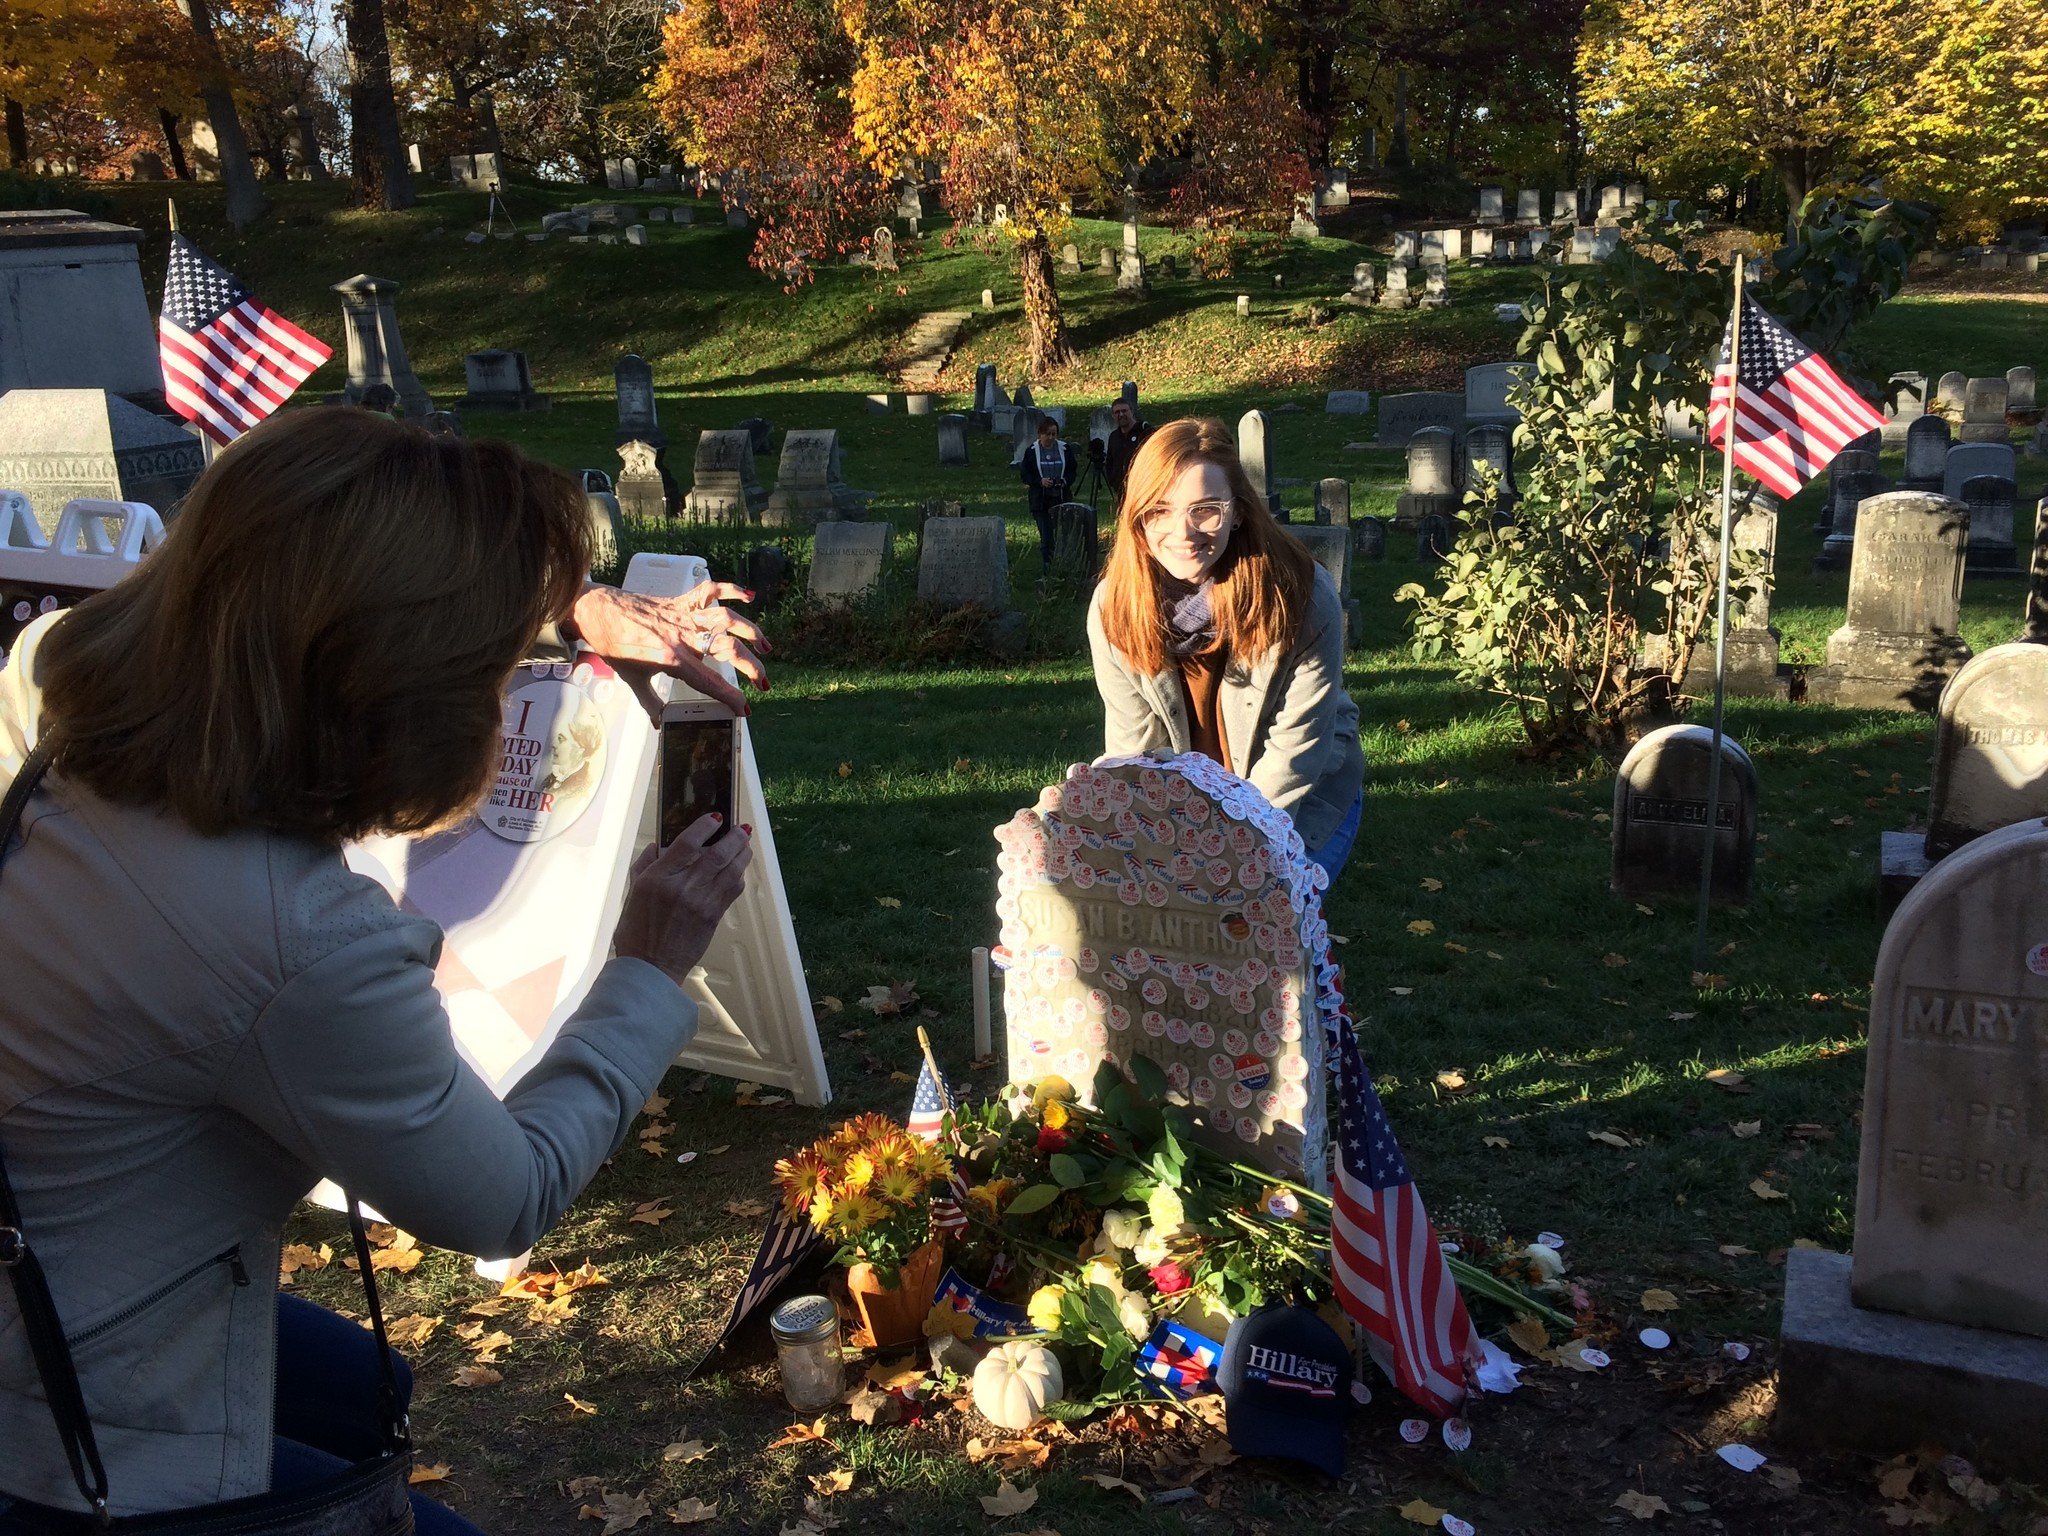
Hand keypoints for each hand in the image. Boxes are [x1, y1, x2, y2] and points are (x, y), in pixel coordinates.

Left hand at [569, 582, 770, 711]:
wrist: (597, 611)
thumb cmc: (613, 644)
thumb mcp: (632, 678)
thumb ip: (650, 703)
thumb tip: (661, 724)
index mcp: (672, 658)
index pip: (709, 681)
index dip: (730, 697)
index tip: (745, 709)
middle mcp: (683, 635)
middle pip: (728, 649)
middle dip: (752, 667)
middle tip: (764, 683)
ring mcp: (684, 615)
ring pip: (726, 620)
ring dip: (751, 632)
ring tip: (766, 647)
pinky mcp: (681, 600)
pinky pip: (711, 591)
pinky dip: (732, 590)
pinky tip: (750, 596)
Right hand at [613, 815, 753, 986]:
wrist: (651, 967)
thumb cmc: (636, 932)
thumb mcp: (633, 893)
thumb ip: (645, 865)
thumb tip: (659, 845)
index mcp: (659, 879)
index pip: (687, 843)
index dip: (704, 826)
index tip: (715, 817)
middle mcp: (683, 887)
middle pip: (717, 854)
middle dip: (733, 837)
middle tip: (741, 828)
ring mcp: (701, 902)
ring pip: (731, 871)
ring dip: (742, 854)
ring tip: (745, 843)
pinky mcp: (713, 916)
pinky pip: (732, 890)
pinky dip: (738, 876)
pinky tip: (738, 869)